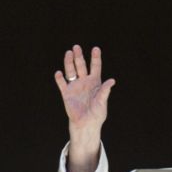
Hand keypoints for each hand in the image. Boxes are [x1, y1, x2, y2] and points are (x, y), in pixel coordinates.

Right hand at [54, 45, 115, 171]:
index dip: (95, 58)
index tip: (96, 49)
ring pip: (71, 71)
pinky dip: (60, 78)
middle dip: (79, 56)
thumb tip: (112, 81)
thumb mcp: (102, 102)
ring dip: (69, 62)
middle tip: (76, 47)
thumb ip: (105, 91)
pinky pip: (62, 83)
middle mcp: (85, 82)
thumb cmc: (97, 114)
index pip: (95, 67)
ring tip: (68, 53)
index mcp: (95, 82)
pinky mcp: (66, 93)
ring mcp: (75, 86)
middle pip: (81, 66)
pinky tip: (59, 73)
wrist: (86, 124)